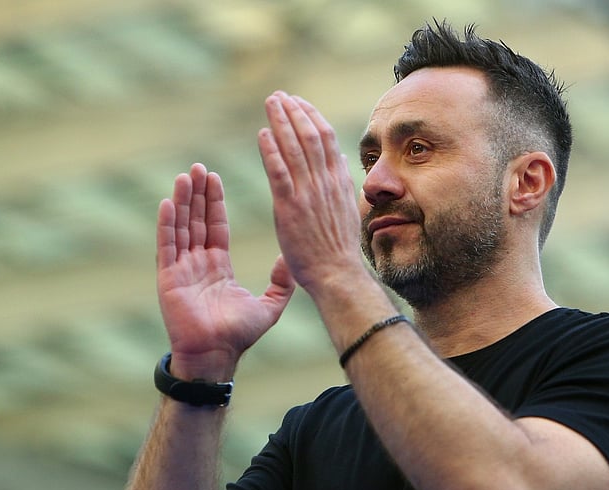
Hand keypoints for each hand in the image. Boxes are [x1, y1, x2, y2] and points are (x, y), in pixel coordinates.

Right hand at [157, 163, 295, 379]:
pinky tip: (168, 202)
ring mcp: (181, 270)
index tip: (214, 178)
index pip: (215, 226)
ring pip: (181, 227)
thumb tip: (290, 260)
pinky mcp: (168, 278)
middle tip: (198, 167)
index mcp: (218, 267)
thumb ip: (281, 283)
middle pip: (196, 221)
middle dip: (197, 194)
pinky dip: (167, 224)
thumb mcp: (269, 305)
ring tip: (185, 176)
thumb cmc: (239, 335)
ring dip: (182, 202)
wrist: (216, 355)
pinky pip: (167, 246)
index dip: (214, 202)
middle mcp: (197, 264)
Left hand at [258, 92, 367, 293]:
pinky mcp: (290, 207)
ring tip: (270, 103)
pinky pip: (279, 172)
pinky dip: (271, 150)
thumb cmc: (338, 248)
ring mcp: (308, 194)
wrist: (336, 274)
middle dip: (294, 111)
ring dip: (281, 121)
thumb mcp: (347, 209)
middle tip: (279, 95)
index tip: (298, 102)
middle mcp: (325, 182)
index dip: (311, 116)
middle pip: (310, 135)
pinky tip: (262, 134)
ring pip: (295, 147)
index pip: (326, 138)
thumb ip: (342, 182)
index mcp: (338, 181)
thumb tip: (341, 160)